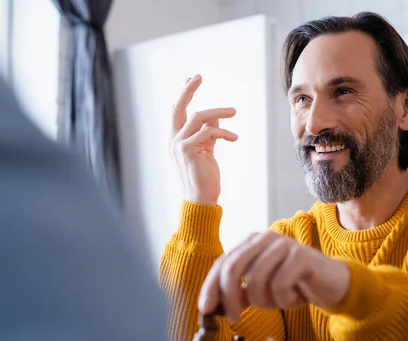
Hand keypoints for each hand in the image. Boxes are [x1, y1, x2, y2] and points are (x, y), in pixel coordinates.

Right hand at [170, 74, 237, 205]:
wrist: (202, 198)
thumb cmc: (205, 176)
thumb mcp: (207, 151)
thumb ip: (208, 134)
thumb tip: (216, 118)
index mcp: (176, 139)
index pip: (177, 111)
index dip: (184, 93)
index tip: (191, 78)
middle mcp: (173, 139)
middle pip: (178, 107)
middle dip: (188, 89)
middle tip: (199, 76)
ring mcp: (178, 144)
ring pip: (198, 116)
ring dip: (218, 111)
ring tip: (234, 111)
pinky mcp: (188, 149)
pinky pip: (208, 132)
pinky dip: (224, 132)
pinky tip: (234, 138)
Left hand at [197, 231, 351, 321]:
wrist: (330, 284)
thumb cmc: (292, 285)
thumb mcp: (259, 290)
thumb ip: (237, 292)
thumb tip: (211, 305)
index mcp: (251, 243)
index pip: (222, 263)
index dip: (211, 287)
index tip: (205, 309)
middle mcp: (265, 238)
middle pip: (233, 268)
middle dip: (230, 297)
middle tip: (235, 318)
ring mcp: (283, 244)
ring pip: (256, 279)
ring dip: (264, 301)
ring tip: (277, 302)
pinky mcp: (301, 256)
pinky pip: (280, 285)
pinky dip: (284, 300)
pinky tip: (294, 297)